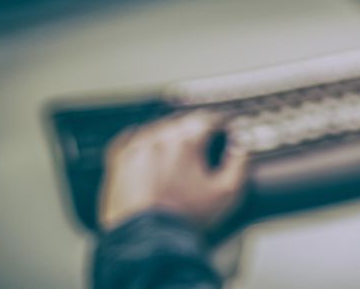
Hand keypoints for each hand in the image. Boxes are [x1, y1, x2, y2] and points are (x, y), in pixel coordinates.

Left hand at [99, 111, 247, 232]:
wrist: (145, 239)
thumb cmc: (186, 217)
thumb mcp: (226, 193)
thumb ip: (239, 164)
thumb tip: (241, 145)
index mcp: (187, 140)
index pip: (209, 119)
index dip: (221, 123)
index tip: (225, 128)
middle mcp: (160, 137)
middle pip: (183, 122)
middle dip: (195, 130)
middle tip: (204, 141)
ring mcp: (136, 147)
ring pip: (157, 129)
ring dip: (169, 135)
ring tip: (177, 150)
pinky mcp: (118, 162)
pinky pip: (128, 139)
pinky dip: (139, 139)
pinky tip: (145, 145)